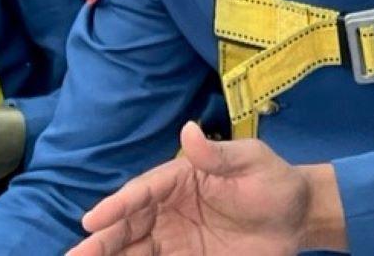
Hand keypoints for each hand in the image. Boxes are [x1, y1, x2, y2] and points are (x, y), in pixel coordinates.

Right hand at [70, 122, 347, 255]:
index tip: (93, 219)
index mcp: (181, 178)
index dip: (117, 205)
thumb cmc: (273, 181)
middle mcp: (170, 208)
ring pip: (133, 248)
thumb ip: (217, 154)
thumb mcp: (250, 161)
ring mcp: (175, 237)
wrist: (298, 216)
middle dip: (101, 240)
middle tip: (75, 255)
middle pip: (128, 224)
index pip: (143, 191)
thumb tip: (189, 129)